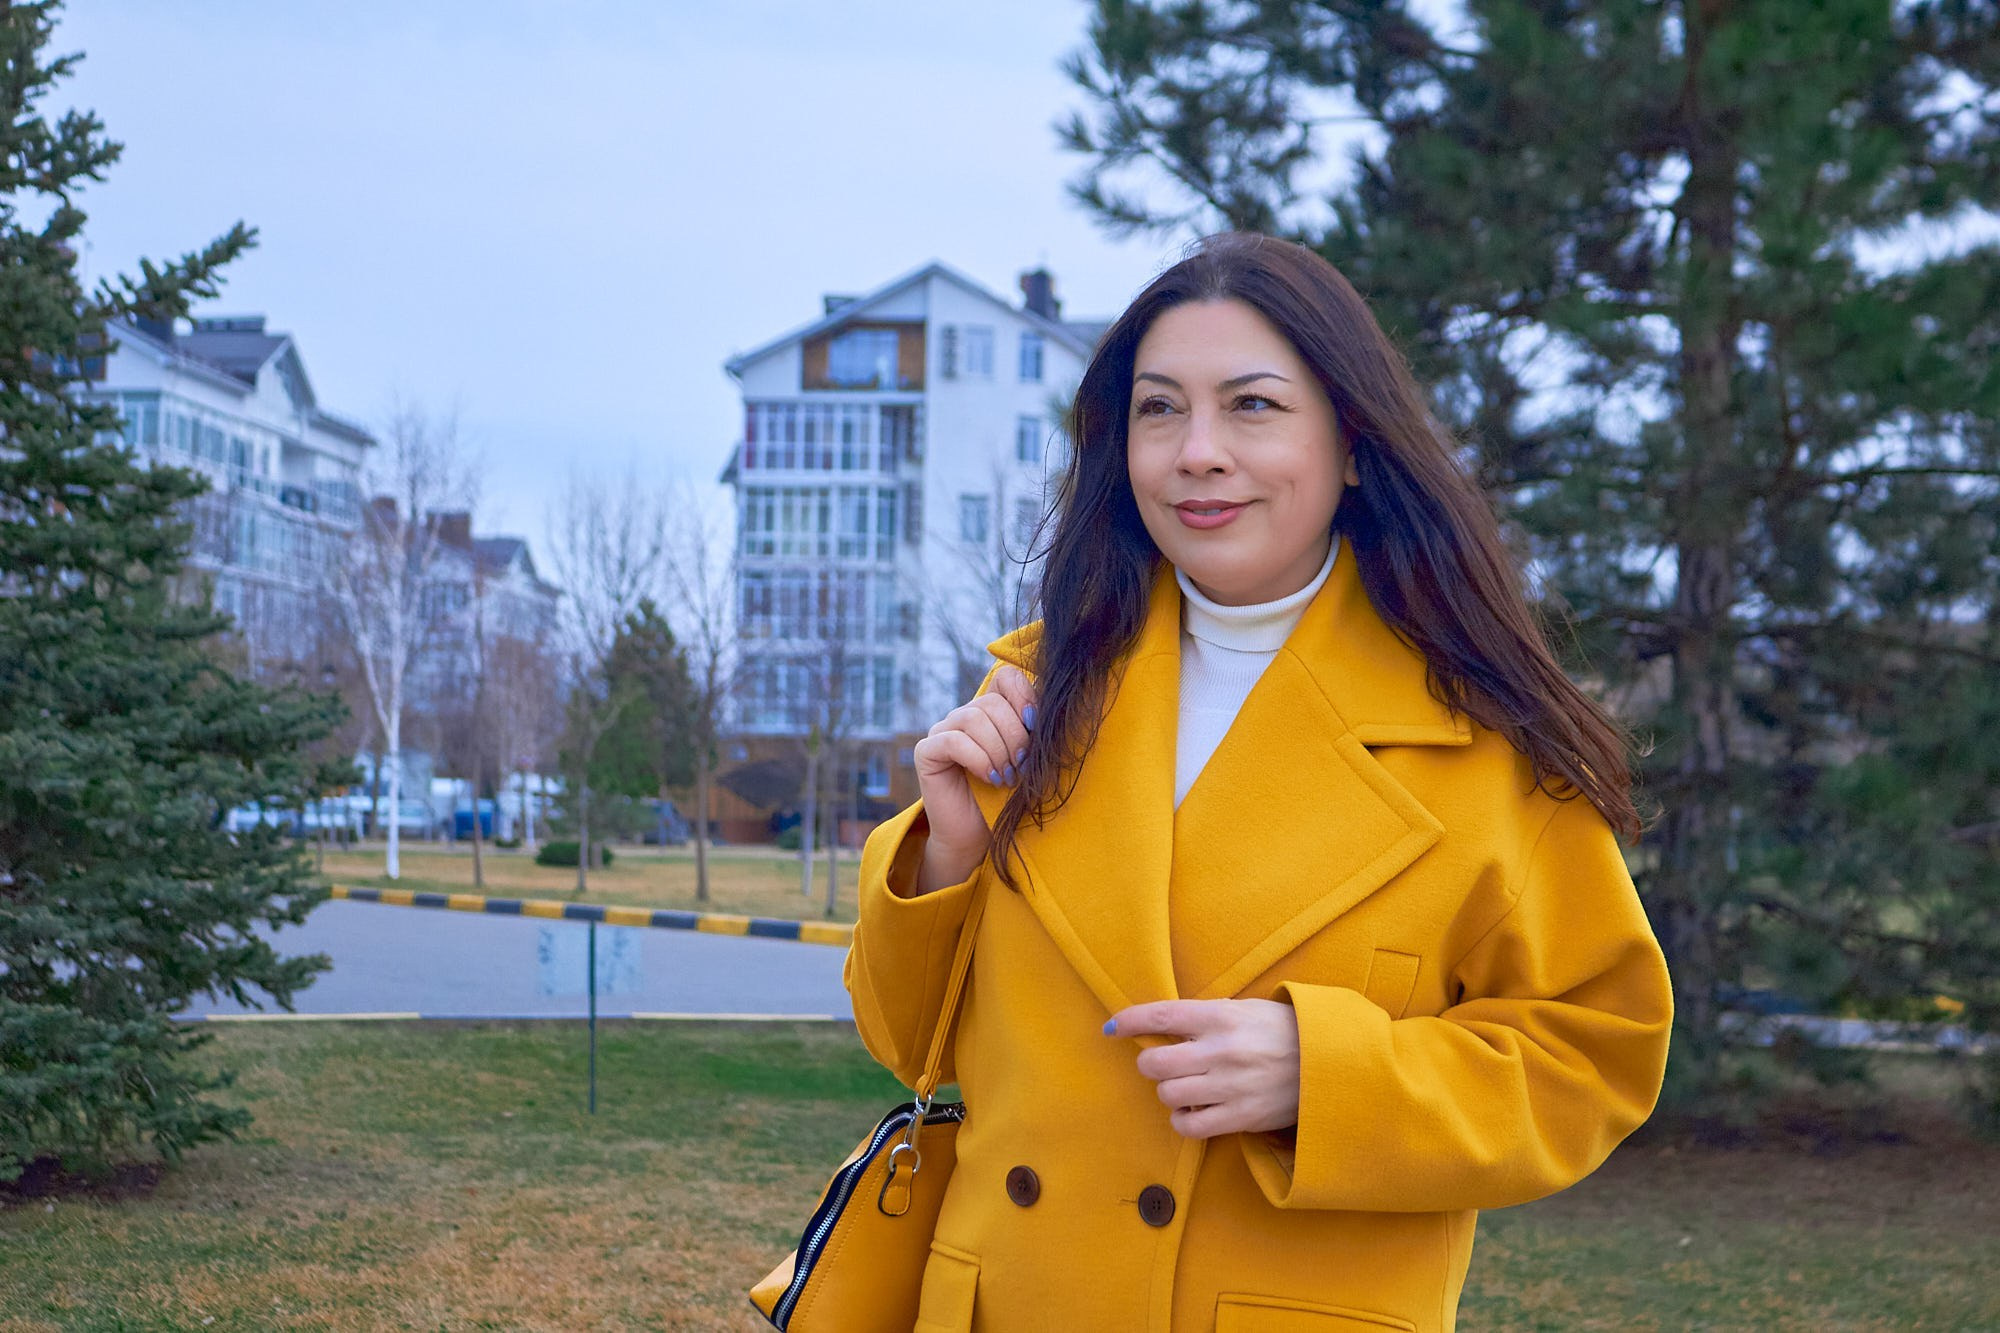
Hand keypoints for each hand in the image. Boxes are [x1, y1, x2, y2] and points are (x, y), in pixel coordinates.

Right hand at [909, 665, 1037, 893]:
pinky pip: (953, 741)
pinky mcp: (926, 751)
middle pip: (992, 702)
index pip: (1006, 677)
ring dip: (998, 750)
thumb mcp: (1029, 760)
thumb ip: (1034, 732)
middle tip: (1023, 766)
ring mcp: (942, 731)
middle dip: (1015, 735)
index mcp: (991, 710)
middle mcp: (964, 715)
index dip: (1024, 696)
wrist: (979, 837)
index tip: (1036, 727)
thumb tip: (1051, 709)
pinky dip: (978, 759)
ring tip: (1008, 777)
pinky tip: (990, 779)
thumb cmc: (1009, 799)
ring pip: (973, 718)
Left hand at [1108, 999, 1300, 1138]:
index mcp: (1221, 1017)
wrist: (1329, 1061)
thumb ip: (1203, 1018)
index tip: (1112, 1027)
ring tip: (1187, 1086)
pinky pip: (1191, 1126)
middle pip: (1155, 1063)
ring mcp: (1231, 1086)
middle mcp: (1222, 1051)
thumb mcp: (1243, 1010)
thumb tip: (1160, 1026)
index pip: (1161, 1016)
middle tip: (1162, 1063)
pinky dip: (1184, 1120)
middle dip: (1150, 1064)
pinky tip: (1195, 1110)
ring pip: (1169, 1095)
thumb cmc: (1280, 1031)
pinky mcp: (1241, 1116)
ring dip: (1169, 1092)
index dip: (1130, 1021)